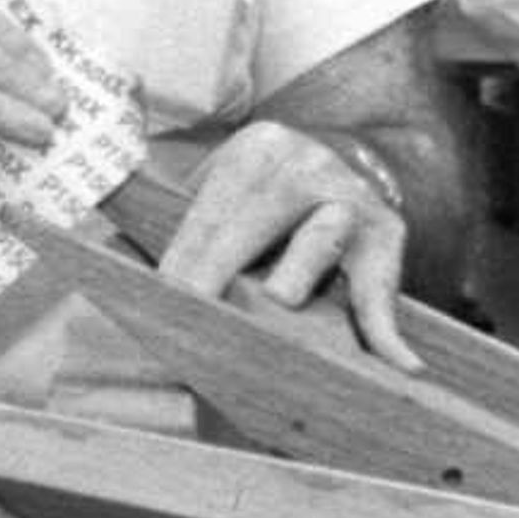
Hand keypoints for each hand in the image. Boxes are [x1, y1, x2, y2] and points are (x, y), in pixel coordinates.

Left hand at [157, 119, 422, 370]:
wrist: (348, 160)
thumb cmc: (264, 198)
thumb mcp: (227, 187)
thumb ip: (184, 222)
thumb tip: (116, 261)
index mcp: (254, 152)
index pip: (210, 210)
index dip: (183, 254)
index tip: (161, 293)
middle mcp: (305, 166)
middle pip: (257, 218)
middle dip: (221, 265)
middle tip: (193, 306)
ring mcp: (350, 199)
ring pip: (320, 238)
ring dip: (297, 274)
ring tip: (278, 302)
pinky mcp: (387, 233)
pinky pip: (383, 287)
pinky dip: (389, 329)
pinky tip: (402, 365)